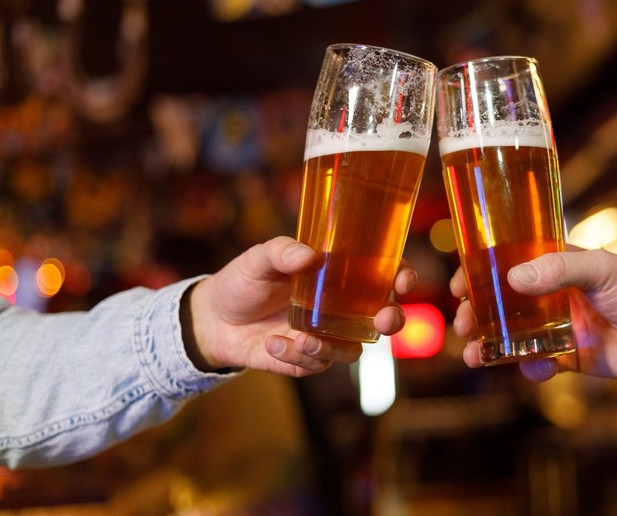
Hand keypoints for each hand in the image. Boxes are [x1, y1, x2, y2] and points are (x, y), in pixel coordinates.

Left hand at [186, 236, 415, 376]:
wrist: (214, 319)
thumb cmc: (244, 280)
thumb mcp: (259, 259)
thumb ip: (281, 252)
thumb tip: (308, 256)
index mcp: (338, 276)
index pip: (382, 274)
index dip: (401, 277)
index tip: (402, 281)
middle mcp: (341, 307)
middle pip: (385, 317)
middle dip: (392, 320)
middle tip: (383, 320)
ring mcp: (328, 336)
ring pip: (354, 349)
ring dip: (333, 347)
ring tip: (302, 339)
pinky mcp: (308, 360)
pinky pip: (318, 364)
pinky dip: (297, 356)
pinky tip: (272, 343)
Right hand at [451, 246, 616, 382]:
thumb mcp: (602, 268)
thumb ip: (560, 269)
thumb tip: (513, 279)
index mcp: (554, 266)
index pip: (507, 265)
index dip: (479, 273)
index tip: (459, 283)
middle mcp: (551, 295)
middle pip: (500, 302)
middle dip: (475, 313)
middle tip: (462, 322)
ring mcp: (557, 327)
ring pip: (511, 335)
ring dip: (487, 344)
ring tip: (472, 354)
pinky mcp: (568, 357)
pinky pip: (537, 364)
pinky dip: (526, 368)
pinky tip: (528, 368)